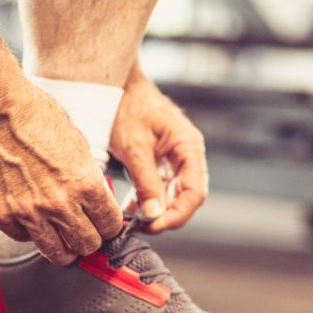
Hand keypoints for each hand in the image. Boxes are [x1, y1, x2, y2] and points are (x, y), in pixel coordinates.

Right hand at [0, 80, 122, 264]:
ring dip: (63, 246)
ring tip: (61, 235)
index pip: (110, 226)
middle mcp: (58, 204)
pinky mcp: (1, 215)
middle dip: (90, 238)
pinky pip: (23, 239)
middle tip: (83, 230)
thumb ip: (90, 179)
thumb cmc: (37, 118)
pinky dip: (29, 232)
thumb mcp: (79, 145)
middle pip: (87, 245)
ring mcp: (28, 213)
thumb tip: (98, 203)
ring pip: (57, 254)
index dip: (109, 226)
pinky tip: (31, 215)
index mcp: (85, 185)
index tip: (104, 224)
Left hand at [109, 64, 207, 232]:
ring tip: (134, 221)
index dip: (178, 214)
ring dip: (155, 210)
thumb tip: (154, 214)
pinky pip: (159, 187)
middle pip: (185, 197)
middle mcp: (187, 155)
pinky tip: (131, 208)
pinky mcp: (160, 162)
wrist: (117, 86)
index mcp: (189, 147)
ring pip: (171, 195)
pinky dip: (147, 200)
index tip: (156, 225)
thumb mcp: (135, 146)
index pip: (195, 192)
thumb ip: (146, 181)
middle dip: (166, 215)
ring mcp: (174, 159)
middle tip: (142, 227)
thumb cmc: (128, 106)